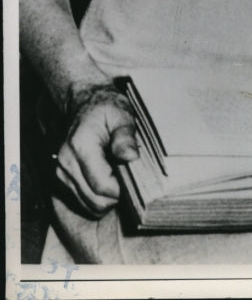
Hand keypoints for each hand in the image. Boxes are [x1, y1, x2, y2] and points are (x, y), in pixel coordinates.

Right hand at [55, 82, 138, 217]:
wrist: (85, 103)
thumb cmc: (106, 108)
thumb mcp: (122, 115)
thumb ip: (126, 136)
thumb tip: (131, 156)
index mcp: (81, 148)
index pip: (102, 186)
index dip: (121, 189)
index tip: (133, 178)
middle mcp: (66, 164)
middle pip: (94, 201)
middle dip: (115, 196)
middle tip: (127, 177)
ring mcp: (60, 173)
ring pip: (87, 205)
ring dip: (105, 198)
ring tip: (116, 176)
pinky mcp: (60, 179)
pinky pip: (82, 201)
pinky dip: (96, 197)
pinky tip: (106, 179)